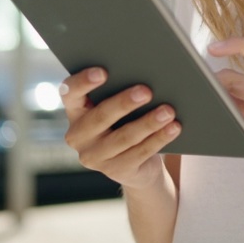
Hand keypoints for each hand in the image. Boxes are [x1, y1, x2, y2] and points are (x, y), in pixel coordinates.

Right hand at [60, 67, 180, 189]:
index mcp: (75, 111)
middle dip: (124, 103)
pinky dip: (159, 138)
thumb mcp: (117, 108)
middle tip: (146, 91)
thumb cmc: (125, 122)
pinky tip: (173, 127)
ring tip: (168, 111)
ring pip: (124, 137)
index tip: (103, 71)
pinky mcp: (116, 171)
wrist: (136, 163)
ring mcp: (95, 157)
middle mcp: (78, 136)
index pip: (70, 93)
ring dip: (148, 122)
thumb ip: (119, 91)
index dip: (83, 82)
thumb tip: (146, 73)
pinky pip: (140, 153)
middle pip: (100, 116)